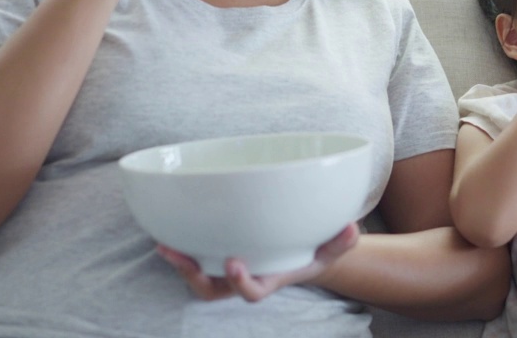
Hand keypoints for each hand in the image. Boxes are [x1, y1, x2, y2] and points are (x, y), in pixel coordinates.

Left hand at [157, 222, 359, 302]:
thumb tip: (352, 227)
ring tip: (165, 244)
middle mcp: (243, 277)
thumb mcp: (331, 249)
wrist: (298, 252)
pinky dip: (182, 244)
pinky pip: (196, 254)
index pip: (251, 292)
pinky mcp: (217, 252)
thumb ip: (341, 241)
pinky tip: (168, 225)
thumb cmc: (312, 251)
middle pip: (211, 290)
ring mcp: (226, 268)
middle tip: (180, 256)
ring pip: (197, 276)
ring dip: (181, 262)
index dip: (240, 282)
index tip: (234, 262)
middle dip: (194, 276)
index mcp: (268, 280)